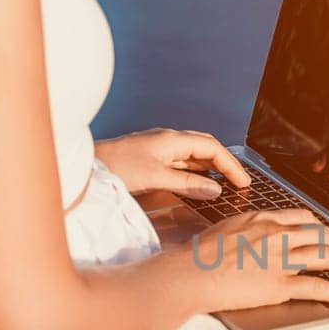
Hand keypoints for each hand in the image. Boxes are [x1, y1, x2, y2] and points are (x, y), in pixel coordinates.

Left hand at [96, 129, 249, 197]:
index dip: (230, 165)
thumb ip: (187, 185)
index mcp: (172, 140)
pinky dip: (194, 173)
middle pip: (205, 147)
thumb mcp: (156, 178)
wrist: (85, 166)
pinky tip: (196, 184)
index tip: (243, 183)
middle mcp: (168, 140)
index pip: (212, 147)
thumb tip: (215, 189)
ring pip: (192, 156)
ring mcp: (158, 148)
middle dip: (224, 163)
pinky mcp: (149, 158)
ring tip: (223, 184)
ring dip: (209, 168)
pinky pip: (180, 163)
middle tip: (238, 183)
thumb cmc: (116, 168)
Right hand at [185, 209, 328, 310]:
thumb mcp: (226, 228)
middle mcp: (276, 234)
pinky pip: (317, 286)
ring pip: (325, 255)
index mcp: (262, 218)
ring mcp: (279, 258)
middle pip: (320, 234)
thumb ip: (247, 229)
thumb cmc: (197, 255)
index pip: (303, 218)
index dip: (321, 227)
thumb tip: (254, 236)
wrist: (188, 273)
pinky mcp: (278, 284)